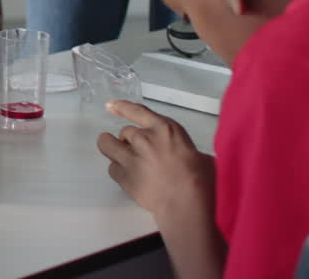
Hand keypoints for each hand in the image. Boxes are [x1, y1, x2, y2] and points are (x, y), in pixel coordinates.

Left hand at [96, 100, 214, 218]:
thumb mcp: (199, 154)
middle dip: (130, 141)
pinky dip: (118, 171)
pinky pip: (112, 168)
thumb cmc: (201, 180)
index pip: (137, 111)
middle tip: (140, 154)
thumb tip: (183, 156)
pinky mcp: (123, 176)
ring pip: (107, 145)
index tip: (111, 105)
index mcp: (165, 129)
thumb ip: (182, 149)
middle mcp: (144, 138)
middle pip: (125, 132)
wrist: (187, 203)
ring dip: (113, 149)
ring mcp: (131, 156)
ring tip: (122, 158)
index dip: (122, 107)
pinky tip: (129, 178)